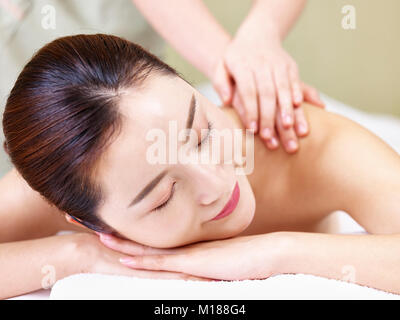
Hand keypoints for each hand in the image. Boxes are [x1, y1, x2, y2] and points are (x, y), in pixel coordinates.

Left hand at [98, 232, 283, 280]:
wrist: (265, 253)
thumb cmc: (244, 256)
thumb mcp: (215, 256)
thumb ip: (199, 256)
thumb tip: (188, 257)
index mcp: (184, 243)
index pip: (150, 235)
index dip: (128, 229)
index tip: (107, 222)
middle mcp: (181, 244)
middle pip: (142, 236)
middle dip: (116, 228)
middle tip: (90, 219)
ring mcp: (186, 252)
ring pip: (148, 247)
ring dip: (122, 241)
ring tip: (98, 233)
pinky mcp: (194, 263)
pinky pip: (163, 263)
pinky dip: (142, 260)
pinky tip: (124, 256)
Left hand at [212, 22, 324, 152]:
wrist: (257, 35)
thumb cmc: (235, 59)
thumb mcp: (221, 66)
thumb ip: (220, 83)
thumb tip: (226, 100)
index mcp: (242, 65)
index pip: (248, 91)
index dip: (251, 111)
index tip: (253, 130)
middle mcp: (261, 64)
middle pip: (267, 94)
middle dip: (270, 118)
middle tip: (272, 139)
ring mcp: (278, 64)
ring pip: (284, 89)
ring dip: (288, 110)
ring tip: (292, 129)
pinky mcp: (291, 66)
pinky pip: (296, 81)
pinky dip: (300, 94)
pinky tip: (304, 108)